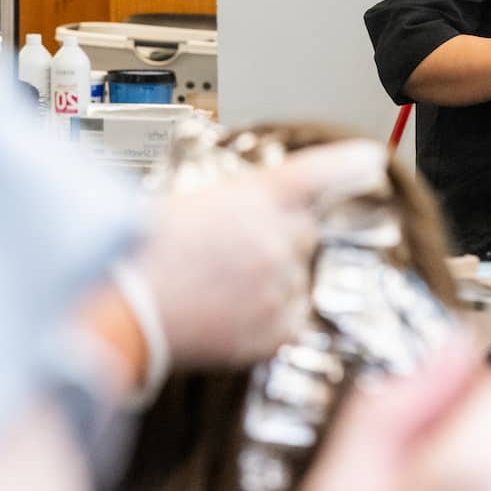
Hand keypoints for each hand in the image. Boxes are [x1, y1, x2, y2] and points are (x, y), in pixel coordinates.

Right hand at [127, 141, 387, 368]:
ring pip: (295, 278)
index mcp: (255, 197)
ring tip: (215, 288)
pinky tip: (224, 314)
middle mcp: (278, 240)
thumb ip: (229, 206)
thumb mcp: (181, 203)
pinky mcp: (276, 331)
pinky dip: (265, 317)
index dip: (349, 164)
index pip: (318, 174)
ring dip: (268, 280)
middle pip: (304, 231)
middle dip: (277, 238)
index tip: (371, 159)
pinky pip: (288, 318)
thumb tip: (241, 215)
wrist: (119, 311)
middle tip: (230, 252)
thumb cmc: (136, 254)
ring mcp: (280, 288)